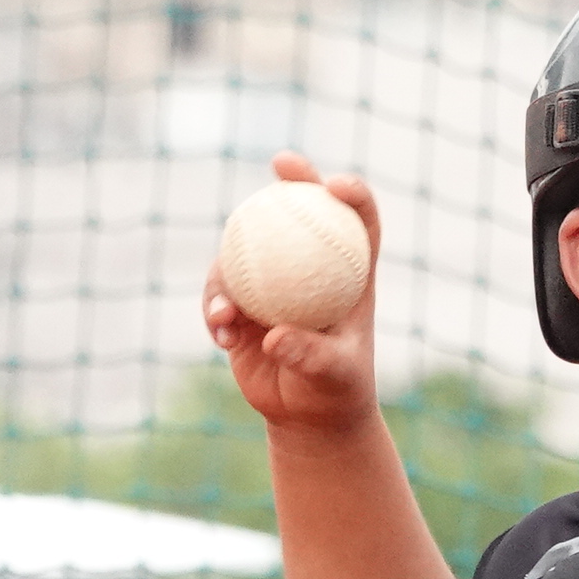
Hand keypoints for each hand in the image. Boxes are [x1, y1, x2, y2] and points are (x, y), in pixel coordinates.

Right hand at [204, 153, 382, 433]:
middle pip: (304, 211)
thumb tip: (276, 336)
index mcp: (350, 275)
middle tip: (282, 162)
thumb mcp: (332, 376)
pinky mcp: (243, 304)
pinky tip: (221, 332)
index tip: (335, 185)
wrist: (308, 416)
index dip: (353, 194)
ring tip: (227, 311)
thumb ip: (311, 355)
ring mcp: (274, 283)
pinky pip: (221, 295)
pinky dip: (218, 310)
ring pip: (248, 251)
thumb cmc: (336, 391)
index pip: (360, 223)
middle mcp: (312, 269)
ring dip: (233, 269)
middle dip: (295, 176)